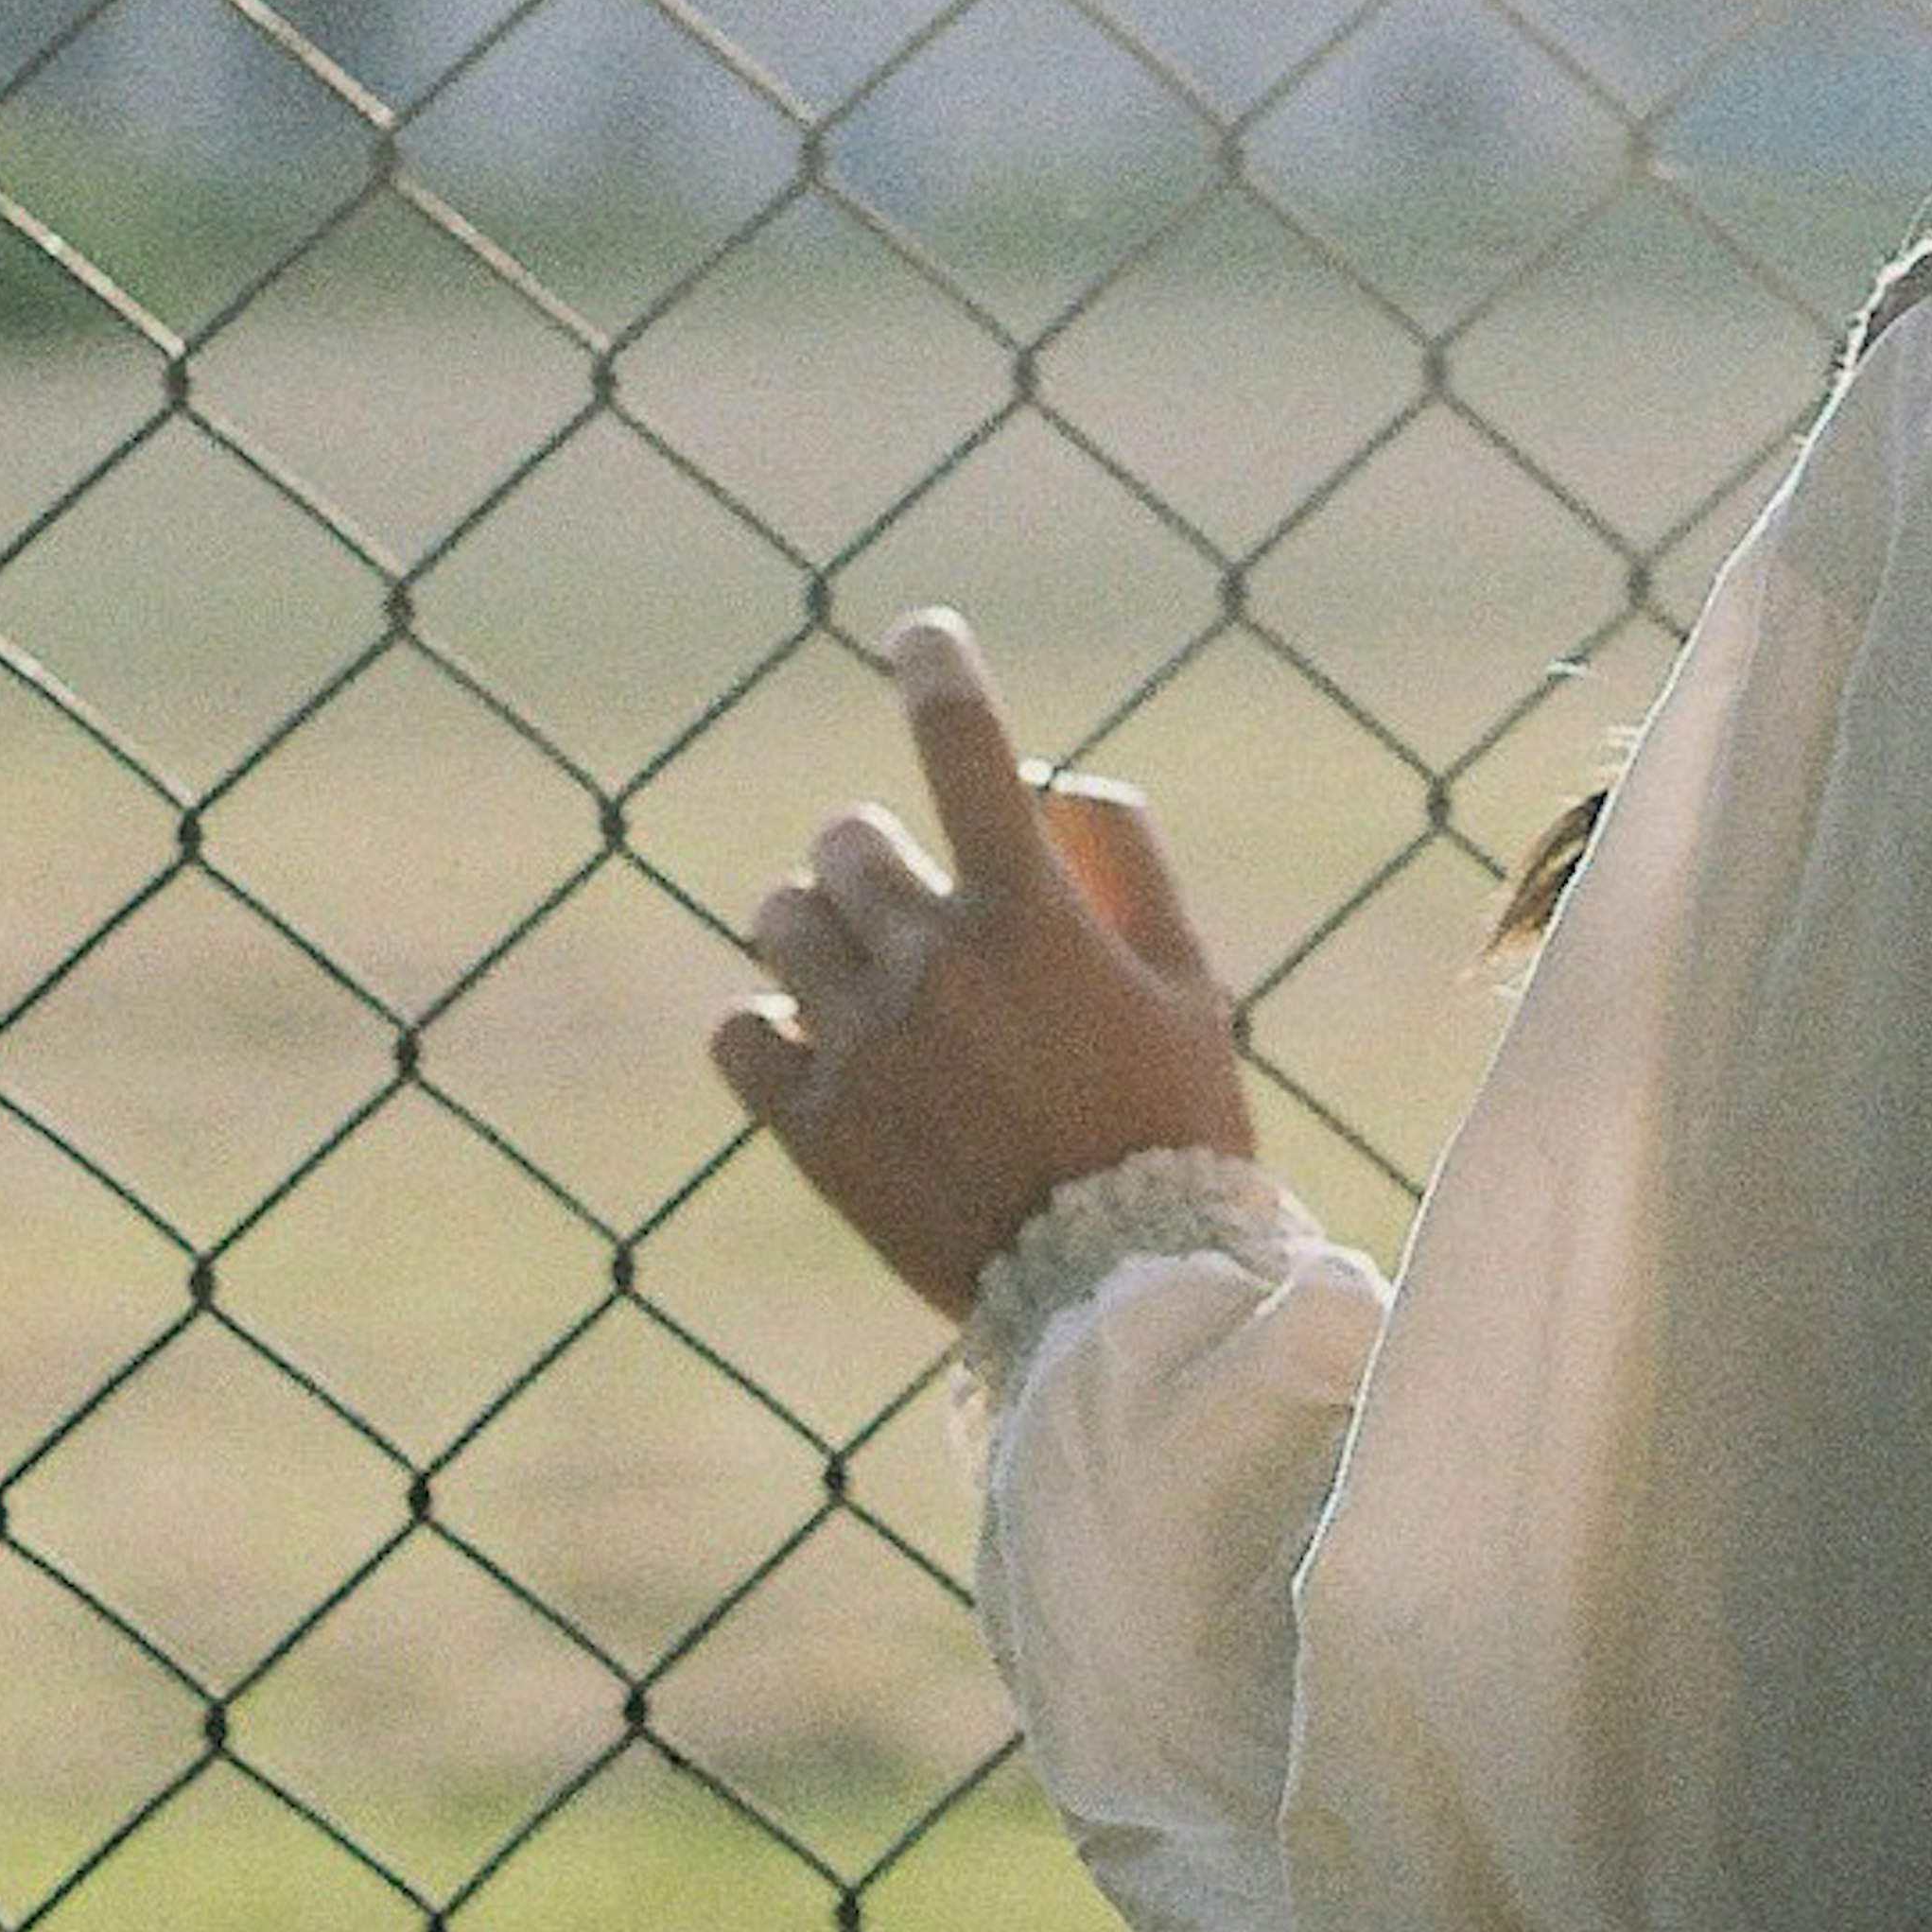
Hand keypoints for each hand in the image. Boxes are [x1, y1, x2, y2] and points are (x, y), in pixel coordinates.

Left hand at [708, 608, 1254, 1315]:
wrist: (1120, 1296)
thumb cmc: (1173, 1129)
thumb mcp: (1192, 985)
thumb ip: (1128, 865)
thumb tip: (1055, 786)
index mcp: (1029, 915)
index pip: (967, 750)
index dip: (938, 671)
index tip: (920, 634)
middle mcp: (934, 964)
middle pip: (845, 841)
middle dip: (876, 861)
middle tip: (916, 914)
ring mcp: (863, 1046)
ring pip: (779, 922)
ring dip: (815, 931)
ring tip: (865, 983)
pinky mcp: (811, 1129)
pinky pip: (740, 1031)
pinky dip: (768, 1027)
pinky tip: (816, 1051)